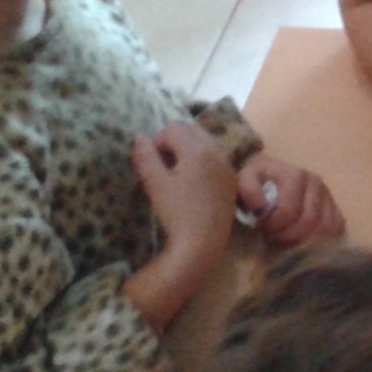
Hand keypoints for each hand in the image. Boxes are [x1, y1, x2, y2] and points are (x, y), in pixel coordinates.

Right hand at [127, 123, 237, 328]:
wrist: (203, 243)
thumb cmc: (176, 212)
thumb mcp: (155, 183)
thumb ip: (145, 156)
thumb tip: (140, 137)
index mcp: (199, 150)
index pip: (174, 128)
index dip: (158, 140)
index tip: (152, 162)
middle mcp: (218, 152)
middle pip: (192, 131)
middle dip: (174, 142)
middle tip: (163, 166)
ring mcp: (228, 167)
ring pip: (205, 144)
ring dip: (188, 151)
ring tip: (176, 175)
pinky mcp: (232, 181)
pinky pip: (216, 159)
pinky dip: (202, 162)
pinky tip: (192, 185)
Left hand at [237, 155, 344, 246]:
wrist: (268, 174)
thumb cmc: (257, 179)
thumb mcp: (245, 178)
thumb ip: (248, 189)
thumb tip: (261, 208)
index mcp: (297, 175)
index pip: (289, 211)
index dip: (273, 225)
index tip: (261, 225)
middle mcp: (317, 183)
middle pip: (309, 221)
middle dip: (288, 234)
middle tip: (272, 235)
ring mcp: (328, 196)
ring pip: (325, 227)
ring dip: (304, 239)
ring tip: (286, 236)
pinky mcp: (335, 207)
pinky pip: (336, 228)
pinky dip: (322, 238)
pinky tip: (304, 238)